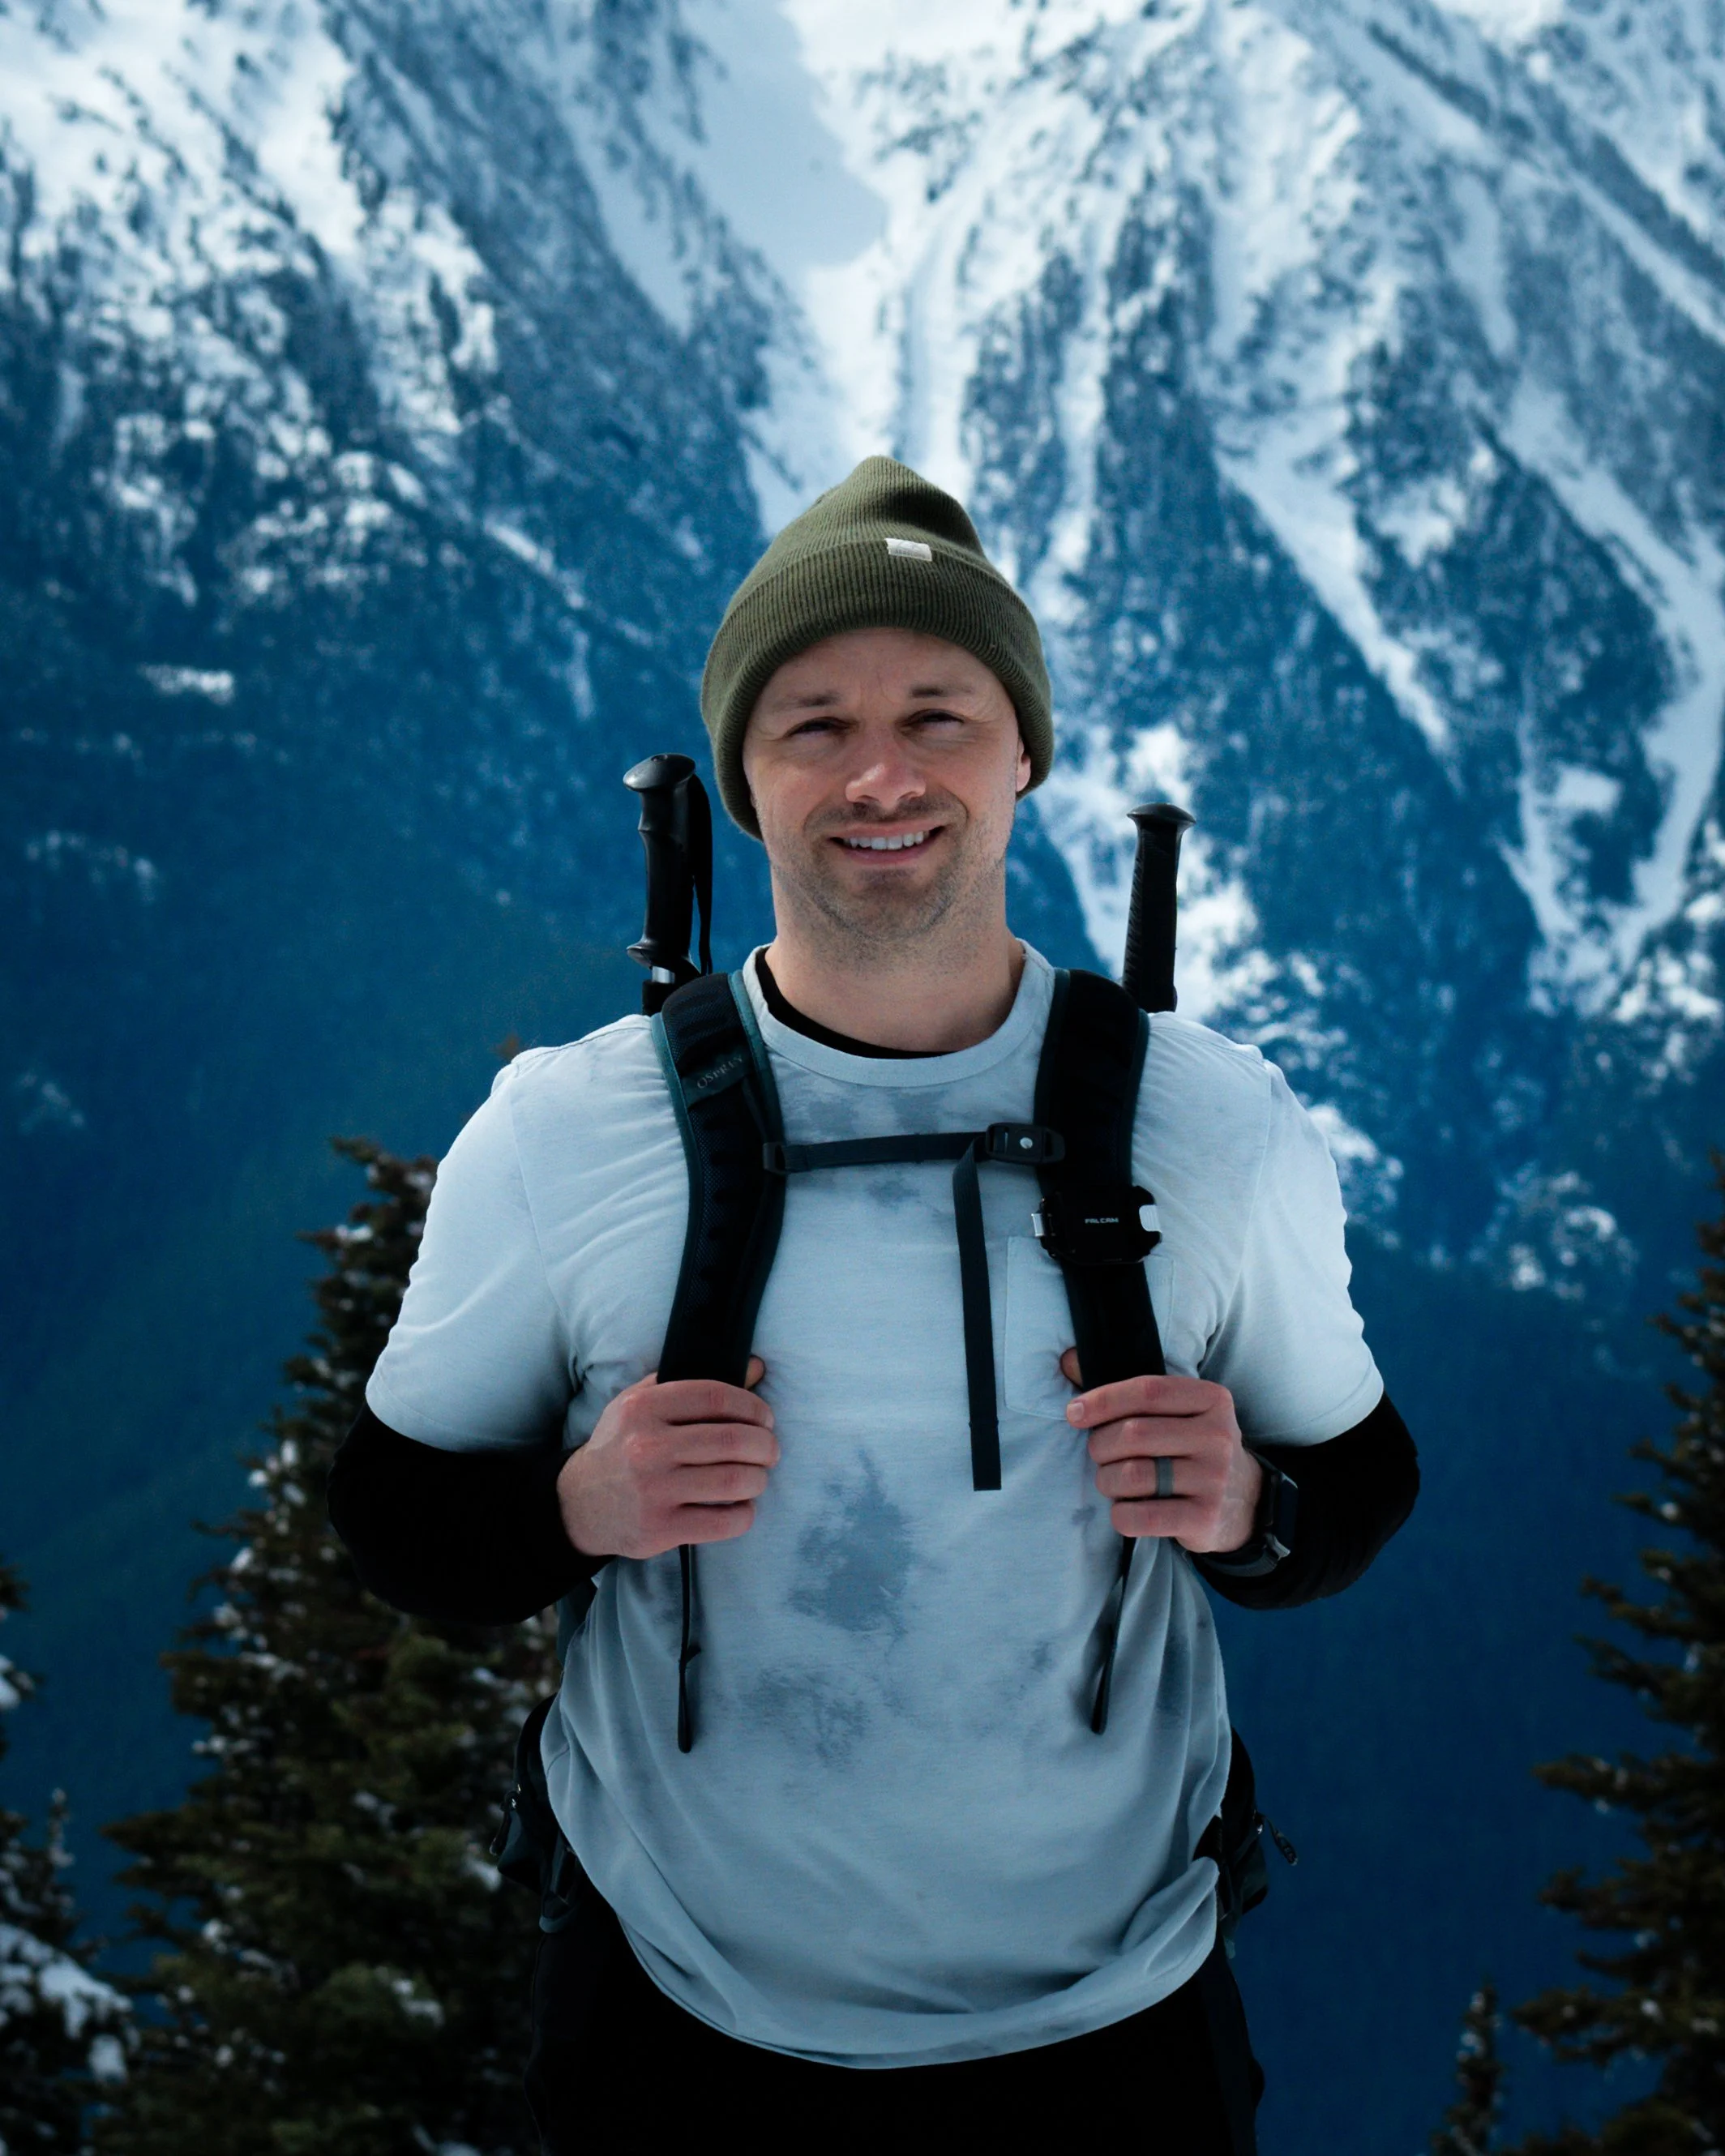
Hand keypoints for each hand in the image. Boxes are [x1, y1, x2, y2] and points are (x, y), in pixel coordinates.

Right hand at [557, 1359, 776, 1559]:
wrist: (579, 1503)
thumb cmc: (621, 1447)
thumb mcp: (643, 1404)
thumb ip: (694, 1381)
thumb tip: (756, 1366)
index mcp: (642, 1408)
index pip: (717, 1397)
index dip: (753, 1406)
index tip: (764, 1418)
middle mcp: (647, 1447)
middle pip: (734, 1439)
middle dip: (766, 1445)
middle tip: (769, 1451)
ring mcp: (654, 1490)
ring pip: (736, 1481)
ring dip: (759, 1479)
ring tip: (756, 1477)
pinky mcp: (661, 1529)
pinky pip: (725, 1521)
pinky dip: (745, 1514)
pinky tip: (740, 1507)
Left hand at [1060, 1352, 1261, 1553]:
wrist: (1241, 1501)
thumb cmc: (1192, 1447)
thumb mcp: (1178, 1411)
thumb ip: (1130, 1389)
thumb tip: (1067, 1360)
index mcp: (1211, 1399)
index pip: (1146, 1391)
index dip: (1102, 1400)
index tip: (1074, 1413)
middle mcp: (1218, 1436)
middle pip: (1134, 1434)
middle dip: (1100, 1445)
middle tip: (1099, 1455)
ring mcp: (1214, 1479)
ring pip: (1132, 1476)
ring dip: (1107, 1481)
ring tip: (1112, 1482)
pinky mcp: (1205, 1518)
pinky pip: (1140, 1516)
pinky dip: (1120, 1514)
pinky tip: (1126, 1509)